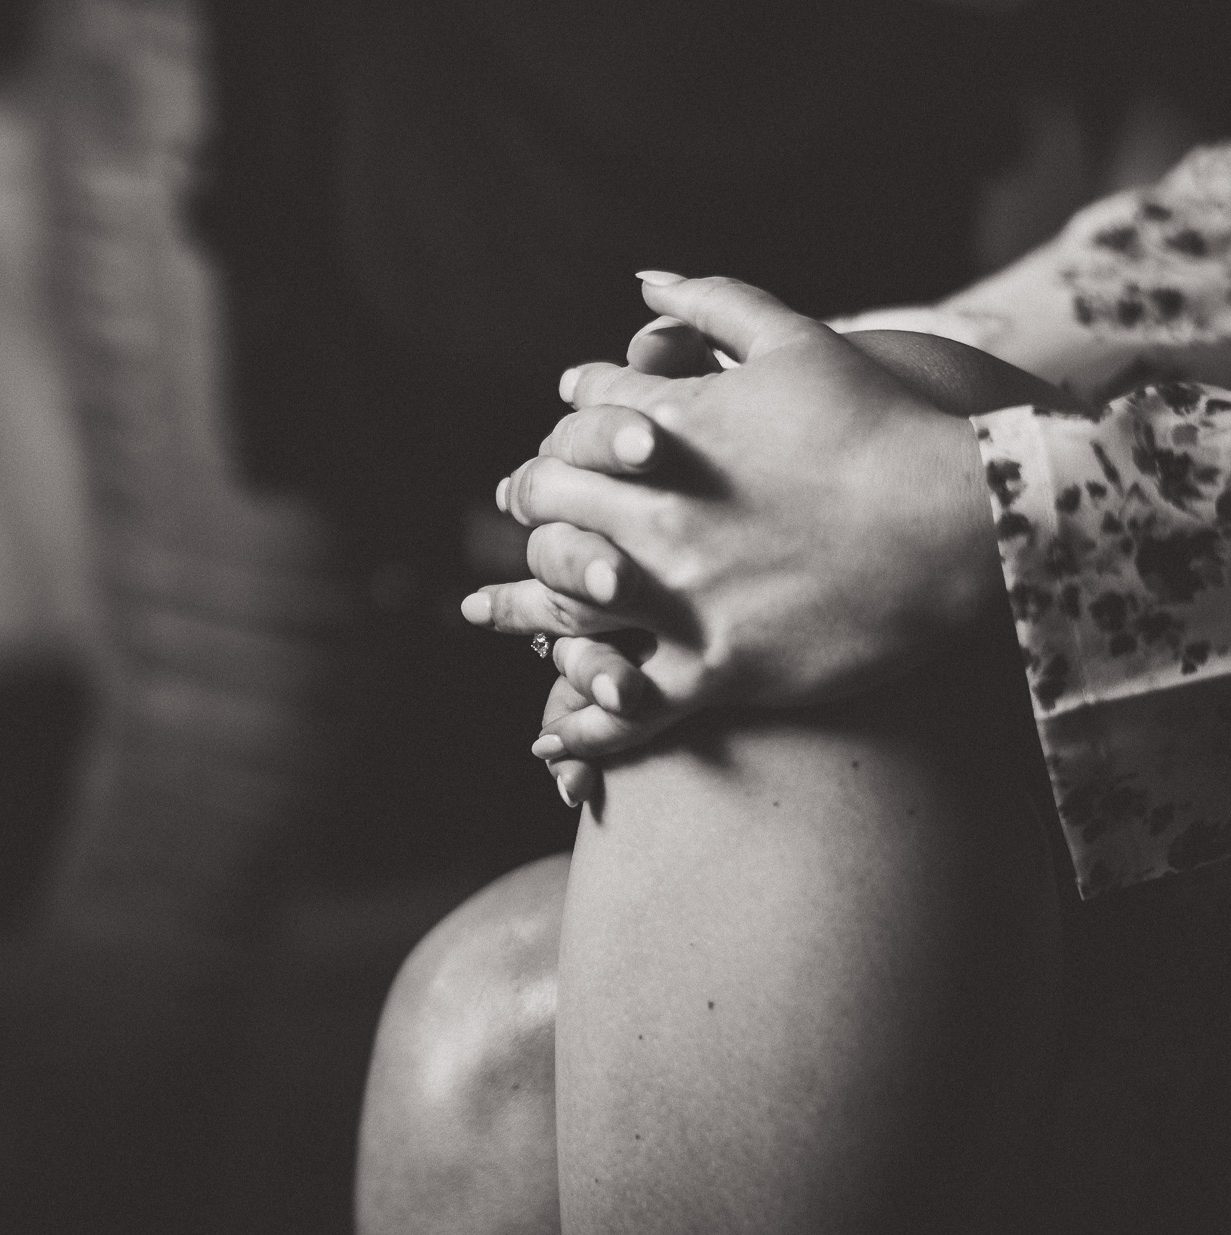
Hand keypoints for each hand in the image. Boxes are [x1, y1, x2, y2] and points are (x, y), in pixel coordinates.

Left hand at [471, 275, 1050, 779]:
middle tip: (522, 506)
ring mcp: (681, 595)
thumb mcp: (798, 340)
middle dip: (530, 502)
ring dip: (516, 608)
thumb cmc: (885, 425)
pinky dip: (580, 723)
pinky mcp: (716, 668)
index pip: (576, 420)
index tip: (559, 436)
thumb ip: (713, 302)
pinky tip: (549, 735)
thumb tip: (641, 281)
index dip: (563, 426)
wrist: (963, 523)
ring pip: (562, 605)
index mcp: (669, 431)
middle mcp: (657, 513)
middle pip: (550, 505)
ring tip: (489, 611)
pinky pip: (624, 707)